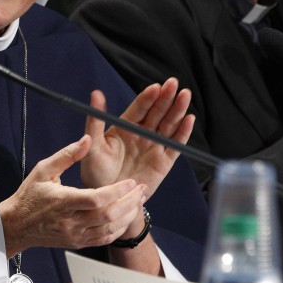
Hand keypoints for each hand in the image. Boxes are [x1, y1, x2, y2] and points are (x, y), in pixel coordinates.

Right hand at [0, 137, 146, 256]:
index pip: (96, 199)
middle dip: (130, 202)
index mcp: (62, 201)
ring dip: (128, 215)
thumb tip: (87, 140)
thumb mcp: (43, 169)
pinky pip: (104, 239)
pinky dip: (118, 229)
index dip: (117, 191)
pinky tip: (125, 217)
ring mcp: (75, 235)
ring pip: (110, 229)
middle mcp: (70, 221)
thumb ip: (67, 155)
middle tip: (141, 189)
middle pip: (108, 215)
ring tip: (138, 200)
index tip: (130, 181)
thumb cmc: (29, 195)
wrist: (17, 225)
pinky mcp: (77, 243)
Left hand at [81, 78, 194, 197]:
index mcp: (125, 127)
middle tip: (174, 83)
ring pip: (169, 124)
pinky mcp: (164, 161)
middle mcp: (142, 133)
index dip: (148, 97)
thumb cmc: (96, 171)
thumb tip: (95, 94)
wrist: (109, 199)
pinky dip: (183, 132)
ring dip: (177, 110)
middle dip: (166, 97)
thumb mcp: (93, 146)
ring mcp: (154, 146)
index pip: (139, 108)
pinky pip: (175, 144)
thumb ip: (95, 121)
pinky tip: (189, 119)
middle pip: (157, 112)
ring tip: (185, 95)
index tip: (156, 86)